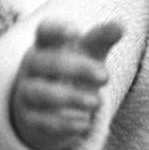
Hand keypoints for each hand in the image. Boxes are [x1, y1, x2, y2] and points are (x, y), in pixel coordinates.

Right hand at [10, 19, 121, 149]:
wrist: (49, 108)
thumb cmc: (73, 71)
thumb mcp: (87, 54)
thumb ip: (101, 39)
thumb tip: (121, 25)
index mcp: (46, 46)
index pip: (44, 32)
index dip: (56, 30)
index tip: (76, 32)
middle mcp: (32, 67)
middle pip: (44, 62)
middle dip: (76, 68)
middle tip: (105, 77)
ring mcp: (27, 93)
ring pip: (41, 93)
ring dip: (70, 97)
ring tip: (97, 102)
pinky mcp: (30, 119)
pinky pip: (42, 122)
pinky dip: (65, 124)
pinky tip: (85, 123)